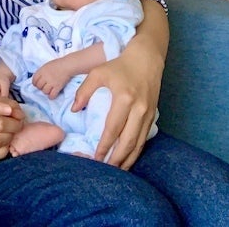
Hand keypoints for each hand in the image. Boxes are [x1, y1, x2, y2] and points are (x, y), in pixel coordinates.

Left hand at [33, 58, 70, 98]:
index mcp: (41, 71)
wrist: (67, 65)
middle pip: (39, 86)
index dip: (35, 83)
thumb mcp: (46, 66)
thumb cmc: (57, 64)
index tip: (37, 84)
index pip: (34, 80)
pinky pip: (52, 95)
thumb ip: (41, 72)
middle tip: (44, 87)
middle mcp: (45, 77)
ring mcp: (51, 82)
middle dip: (40, 87)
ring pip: (44, 91)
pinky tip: (52, 95)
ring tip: (49, 90)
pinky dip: (51, 96)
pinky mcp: (58, 87)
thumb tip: (38, 79)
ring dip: (46, 92)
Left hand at [72, 47, 161, 168]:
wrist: (147, 58)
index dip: (105, 144)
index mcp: (124, 98)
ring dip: (128, 158)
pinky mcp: (153, 115)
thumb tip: (75, 110)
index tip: (96, 157)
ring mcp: (148, 114)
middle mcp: (139, 109)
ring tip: (117, 170)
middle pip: (128, 140)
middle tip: (106, 170)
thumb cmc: (119, 65)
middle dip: (117, 158)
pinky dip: (137, 150)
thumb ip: (84, 91)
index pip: (113, 128)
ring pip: (139, 143)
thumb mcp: (97, 73)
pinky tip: (128, 158)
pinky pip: (144, 138)